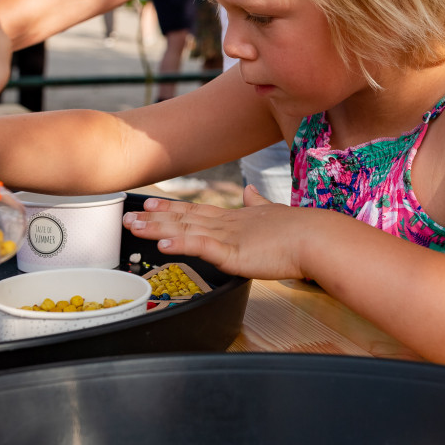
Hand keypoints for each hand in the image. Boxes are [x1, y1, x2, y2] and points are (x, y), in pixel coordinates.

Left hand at [121, 185, 306, 280]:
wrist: (317, 238)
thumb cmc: (301, 231)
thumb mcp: (273, 212)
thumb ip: (259, 203)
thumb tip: (251, 191)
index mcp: (235, 218)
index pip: (196, 211)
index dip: (171, 209)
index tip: (150, 205)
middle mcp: (226, 224)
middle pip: (183, 219)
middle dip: (153, 219)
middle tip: (127, 216)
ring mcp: (227, 237)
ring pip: (184, 231)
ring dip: (157, 230)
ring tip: (134, 228)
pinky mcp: (233, 253)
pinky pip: (201, 248)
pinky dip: (179, 245)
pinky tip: (162, 245)